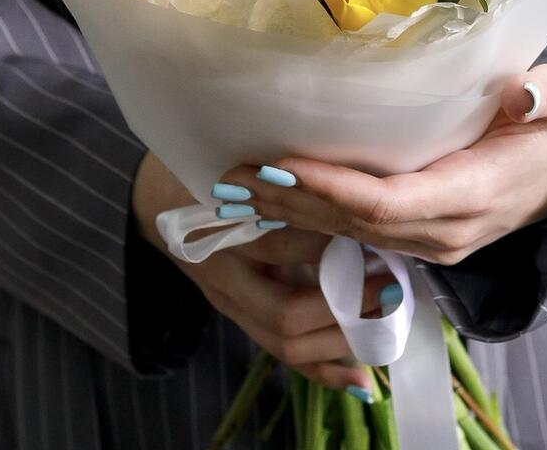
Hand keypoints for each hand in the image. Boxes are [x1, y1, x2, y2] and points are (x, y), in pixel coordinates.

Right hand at [131, 151, 388, 389]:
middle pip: (284, 312)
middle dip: (343, 303)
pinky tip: (359, 377)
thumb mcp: (231, 170)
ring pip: (284, 342)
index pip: (277, 247)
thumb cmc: (201, 172)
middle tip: (389, 284)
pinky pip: (281, 354)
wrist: (158, 199)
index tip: (371, 234)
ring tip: (383, 319)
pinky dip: (322, 369)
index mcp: (219, 231)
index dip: (327, 245)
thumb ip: (278, 182)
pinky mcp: (238, 318)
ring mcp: (228, 303)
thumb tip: (341, 187)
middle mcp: (222, 276)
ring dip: (340, 337)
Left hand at [218, 64, 546, 266]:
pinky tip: (270, 204)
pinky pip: (356, 238)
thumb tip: (525, 91)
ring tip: (236, 190)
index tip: (281, 164)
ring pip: (349, 237)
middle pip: (354, 225)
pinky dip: (311, 221)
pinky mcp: (415, 242)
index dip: (332, 189)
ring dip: (292, 214)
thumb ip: (546, 97)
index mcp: (472, 194)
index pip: (388, 203)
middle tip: (234, 177)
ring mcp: (429, 245)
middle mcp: (444, 232)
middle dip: (293, 202)